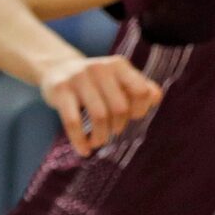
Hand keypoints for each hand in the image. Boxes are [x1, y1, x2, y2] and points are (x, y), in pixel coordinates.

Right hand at [39, 53, 161, 155]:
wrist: (58, 69)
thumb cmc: (96, 81)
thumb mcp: (119, 79)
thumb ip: (141, 88)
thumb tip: (156, 98)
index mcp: (119, 65)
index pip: (142, 92)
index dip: (139, 110)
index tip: (131, 117)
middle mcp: (100, 68)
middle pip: (120, 108)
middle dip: (118, 127)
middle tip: (112, 131)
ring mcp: (78, 77)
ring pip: (99, 116)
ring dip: (101, 137)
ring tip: (97, 141)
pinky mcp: (60, 90)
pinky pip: (73, 122)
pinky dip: (80, 141)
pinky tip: (84, 150)